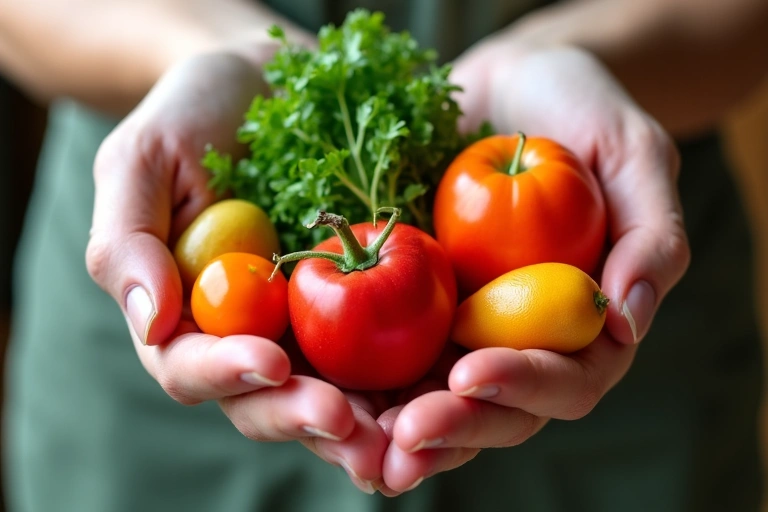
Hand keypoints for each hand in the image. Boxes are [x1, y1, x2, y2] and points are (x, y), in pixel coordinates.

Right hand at [85, 52, 388, 493]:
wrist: (270, 86)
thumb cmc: (195, 115)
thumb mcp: (142, 160)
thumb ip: (127, 241)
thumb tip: (152, 322)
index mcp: (186, 315)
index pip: (193, 367)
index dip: (228, 374)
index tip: (271, 361)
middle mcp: (247, 333)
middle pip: (267, 399)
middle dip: (303, 417)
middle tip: (347, 425)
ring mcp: (307, 326)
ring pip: (330, 395)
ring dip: (363, 425)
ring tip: (398, 440)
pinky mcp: (364, 308)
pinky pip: (384, 356)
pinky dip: (407, 382)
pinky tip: (439, 391)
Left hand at [377, 44, 689, 493]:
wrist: (507, 83)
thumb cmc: (580, 110)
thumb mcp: (631, 154)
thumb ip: (651, 235)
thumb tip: (628, 322)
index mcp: (583, 323)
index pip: (566, 379)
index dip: (522, 384)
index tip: (471, 372)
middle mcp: (522, 336)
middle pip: (497, 407)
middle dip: (455, 425)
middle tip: (406, 434)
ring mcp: (464, 325)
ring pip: (438, 399)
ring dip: (401, 430)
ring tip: (359, 445)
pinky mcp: (412, 305)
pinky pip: (386, 354)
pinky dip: (360, 384)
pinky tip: (325, 399)